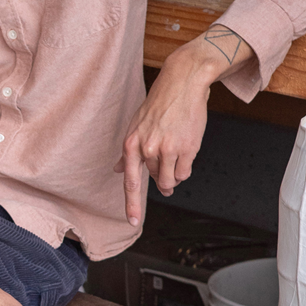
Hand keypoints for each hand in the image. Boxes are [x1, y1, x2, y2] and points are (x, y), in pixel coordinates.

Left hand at [115, 23, 253, 225]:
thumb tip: (118, 170)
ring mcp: (168, 149)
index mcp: (131, 143)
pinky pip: (185, 172)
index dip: (131, 204)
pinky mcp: (187, 148)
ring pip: (171, 179)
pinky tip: (185, 151)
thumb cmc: (158, 105)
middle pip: (155, 179)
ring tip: (176, 155)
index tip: (132, 221)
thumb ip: (128, 152)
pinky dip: (184, 168)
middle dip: (161, 176)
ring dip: (174, 174)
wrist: (182, 84)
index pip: (130, 181)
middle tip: (167, 161)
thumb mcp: (136, 125)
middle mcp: (148, 148)